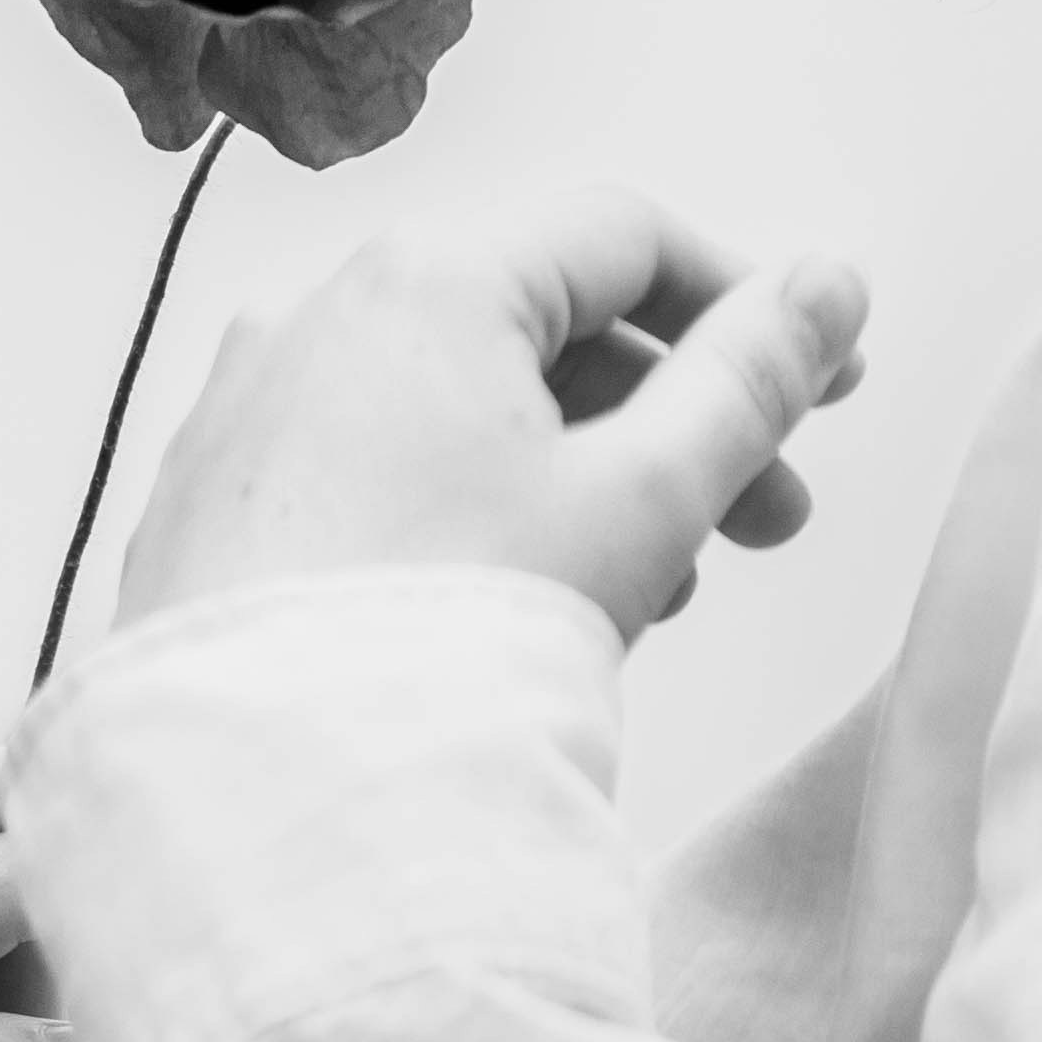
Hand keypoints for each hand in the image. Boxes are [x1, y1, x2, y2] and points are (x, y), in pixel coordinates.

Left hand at [117, 188, 869, 642]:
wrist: (256, 806)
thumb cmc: (454, 635)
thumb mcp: (644, 498)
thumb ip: (750, 381)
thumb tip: (829, 285)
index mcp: (427, 277)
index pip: (625, 235)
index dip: (744, 305)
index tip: (823, 385)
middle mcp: (319, 313)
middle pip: (541, 325)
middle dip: (674, 418)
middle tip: (769, 519)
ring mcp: (250, 411)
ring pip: (461, 406)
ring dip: (583, 474)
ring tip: (661, 588)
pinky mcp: (212, 509)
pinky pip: (378, 469)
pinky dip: (473, 509)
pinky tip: (531, 609)